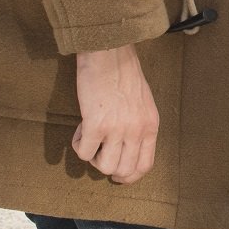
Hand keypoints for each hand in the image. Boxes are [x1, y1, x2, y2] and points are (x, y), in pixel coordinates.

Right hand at [73, 45, 159, 184]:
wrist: (109, 53)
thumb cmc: (124, 74)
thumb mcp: (143, 103)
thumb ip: (138, 126)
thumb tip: (126, 149)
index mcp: (150, 125)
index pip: (144, 165)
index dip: (129, 176)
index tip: (117, 176)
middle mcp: (137, 130)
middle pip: (123, 171)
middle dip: (107, 166)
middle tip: (98, 151)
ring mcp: (117, 129)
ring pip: (103, 167)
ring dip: (92, 157)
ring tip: (91, 136)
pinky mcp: (96, 124)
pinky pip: (83, 152)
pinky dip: (78, 144)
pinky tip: (81, 127)